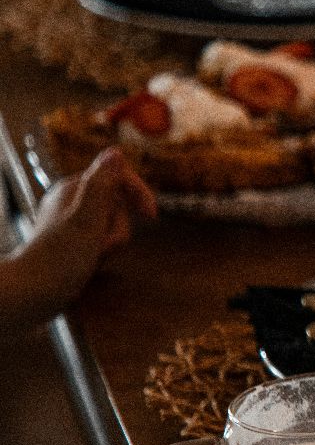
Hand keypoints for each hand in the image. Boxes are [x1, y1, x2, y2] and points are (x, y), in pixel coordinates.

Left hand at [8, 149, 156, 319]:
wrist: (33, 293)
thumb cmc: (60, 257)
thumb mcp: (87, 219)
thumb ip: (102, 185)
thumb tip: (116, 151)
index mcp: (72, 189)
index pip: (116, 176)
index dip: (138, 193)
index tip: (152, 217)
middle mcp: (71, 200)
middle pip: (117, 202)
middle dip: (120, 225)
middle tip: (105, 245)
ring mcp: (72, 221)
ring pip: (112, 221)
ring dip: (113, 240)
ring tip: (97, 256)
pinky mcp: (73, 240)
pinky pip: (102, 236)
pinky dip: (105, 248)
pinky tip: (94, 261)